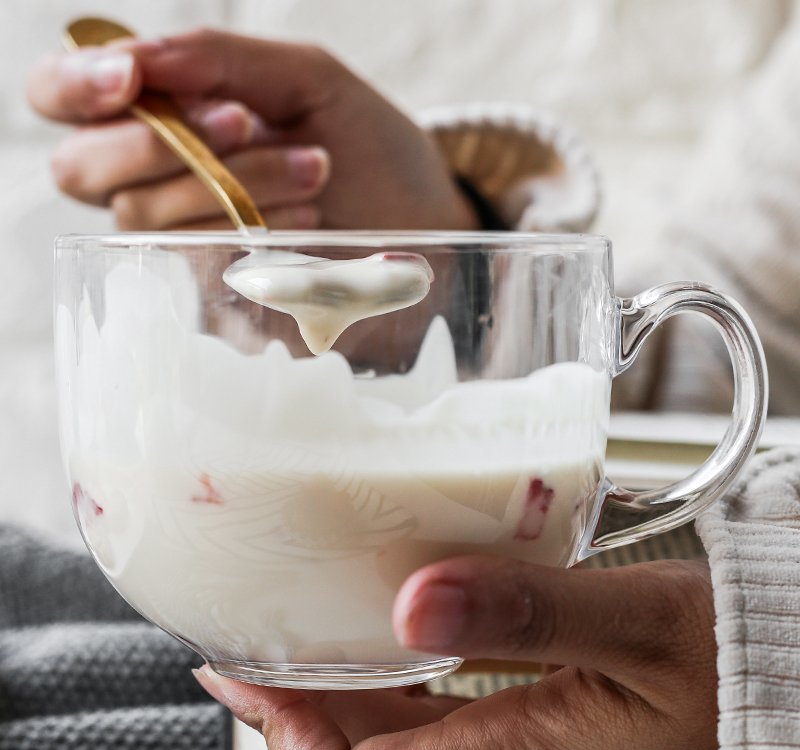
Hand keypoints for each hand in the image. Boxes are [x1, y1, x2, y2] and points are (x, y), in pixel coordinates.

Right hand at [27, 29, 477, 231]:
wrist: (421, 224)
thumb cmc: (367, 148)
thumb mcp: (308, 81)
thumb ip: (221, 58)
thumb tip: (135, 57)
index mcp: (165, 117)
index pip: (64, 98)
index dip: (74, 86)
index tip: (130, 79)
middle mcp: (156, 183)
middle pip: (83, 169)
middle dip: (161, 143)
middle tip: (243, 122)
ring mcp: (182, 245)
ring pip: (143, 218)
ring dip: (227, 185)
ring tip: (313, 170)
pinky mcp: (216, 295)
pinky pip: (190, 267)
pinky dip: (243, 237)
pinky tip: (306, 222)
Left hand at [195, 557, 717, 749]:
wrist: (783, 696)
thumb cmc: (736, 669)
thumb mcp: (640, 627)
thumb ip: (531, 614)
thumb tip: (418, 600)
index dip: (284, 735)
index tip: (236, 674)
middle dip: (291, 717)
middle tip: (243, 653)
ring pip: (394, 741)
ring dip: (334, 698)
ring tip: (290, 640)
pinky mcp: (533, 730)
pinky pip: (439, 720)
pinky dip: (393, 684)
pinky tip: (382, 639)